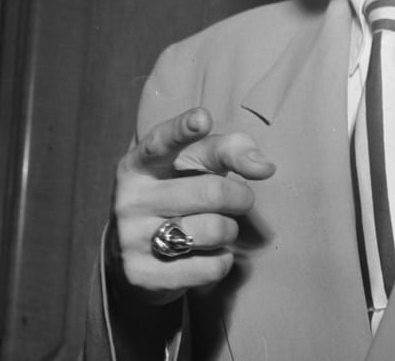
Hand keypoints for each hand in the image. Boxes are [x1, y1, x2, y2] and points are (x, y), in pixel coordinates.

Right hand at [110, 107, 274, 304]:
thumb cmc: (176, 193)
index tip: (202, 118)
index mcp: (138, 164)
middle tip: (240, 199)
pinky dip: (221, 261)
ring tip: (215, 228)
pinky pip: (211, 267)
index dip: (183, 130)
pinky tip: (204, 255)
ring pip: (215, 230)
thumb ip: (230, 150)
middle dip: (239, 196)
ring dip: (229, 230)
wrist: (129, 255)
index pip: (161, 142)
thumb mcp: (194, 164)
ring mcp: (132, 239)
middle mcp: (130, 199)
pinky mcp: (144, 276)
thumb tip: (264, 167)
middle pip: (212, 192)